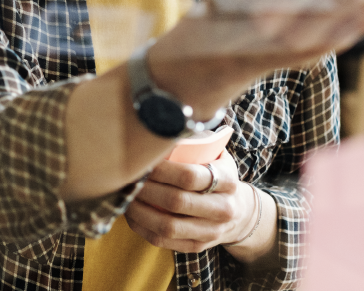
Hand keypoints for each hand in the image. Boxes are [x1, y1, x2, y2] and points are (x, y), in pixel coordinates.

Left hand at [125, 151, 260, 254]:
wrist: (238, 212)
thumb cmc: (216, 174)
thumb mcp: (216, 155)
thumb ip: (198, 139)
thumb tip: (163, 117)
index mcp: (228, 181)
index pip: (189, 176)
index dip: (161, 170)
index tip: (143, 162)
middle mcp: (223, 209)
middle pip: (176, 201)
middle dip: (147, 189)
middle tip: (129, 177)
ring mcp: (211, 232)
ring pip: (168, 226)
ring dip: (140, 210)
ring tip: (125, 195)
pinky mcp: (197, 246)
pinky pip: (164, 241)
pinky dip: (142, 227)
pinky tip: (130, 213)